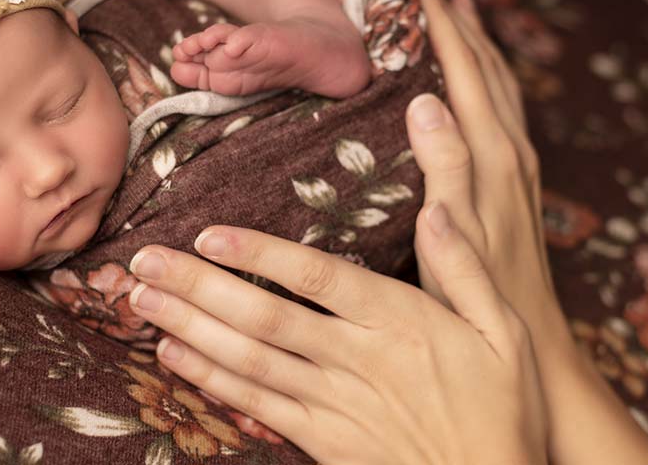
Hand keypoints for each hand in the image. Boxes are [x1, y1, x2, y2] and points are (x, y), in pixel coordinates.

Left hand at [126, 217, 547, 463]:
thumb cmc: (502, 410)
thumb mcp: (505, 332)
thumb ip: (465, 268)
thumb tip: (437, 206)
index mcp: (400, 323)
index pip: (317, 278)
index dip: (260, 255)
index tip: (208, 233)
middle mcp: (357, 360)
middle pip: (265, 316)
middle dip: (198, 285)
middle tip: (143, 259)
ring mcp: (334, 404)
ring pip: (249, 359)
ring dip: (190, 325)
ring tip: (142, 297)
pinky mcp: (321, 440)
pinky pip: (255, 405)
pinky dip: (210, 378)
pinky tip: (173, 353)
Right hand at [405, 0, 560, 340]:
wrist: (529, 334)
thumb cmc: (476, 291)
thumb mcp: (452, 232)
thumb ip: (445, 166)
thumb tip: (425, 100)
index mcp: (491, 154)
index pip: (462, 70)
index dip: (440, 21)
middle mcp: (510, 149)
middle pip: (486, 65)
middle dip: (458, 17)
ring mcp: (518, 163)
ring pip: (498, 83)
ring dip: (477, 40)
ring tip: (457, 5)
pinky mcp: (516, 179)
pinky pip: (502, 106)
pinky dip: (487, 74)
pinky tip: (473, 78)